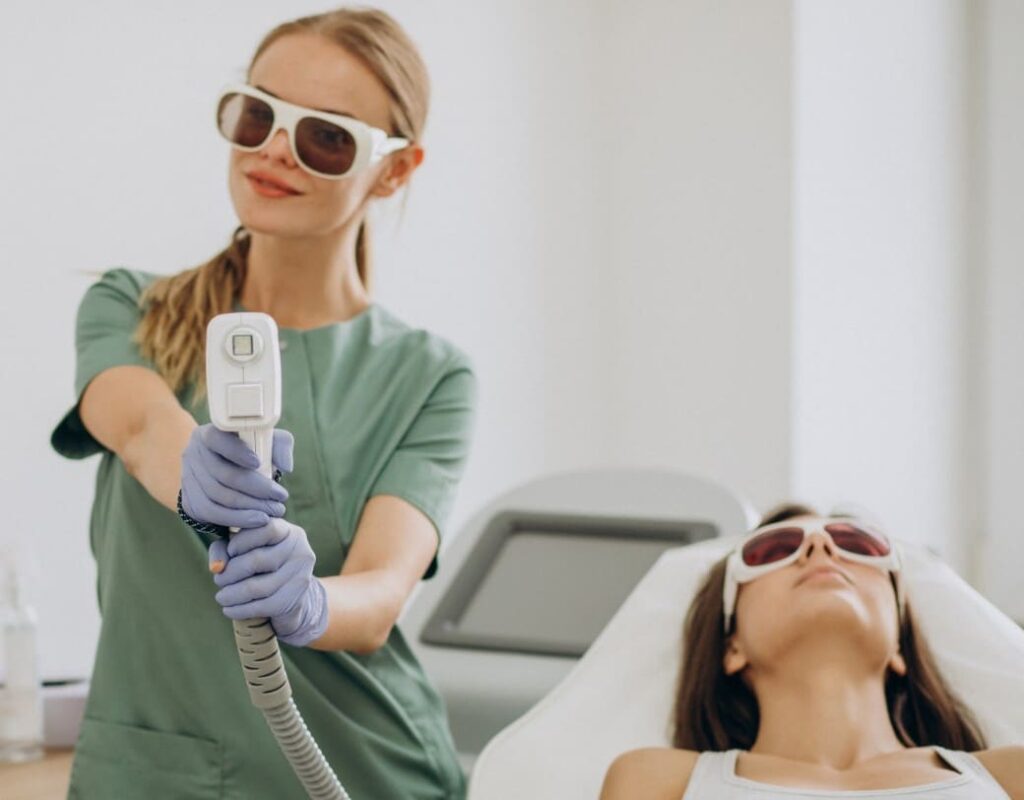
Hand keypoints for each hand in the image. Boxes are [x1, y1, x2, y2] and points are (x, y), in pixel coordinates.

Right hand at [180, 424, 293, 528]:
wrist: (226, 469)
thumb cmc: (252, 451)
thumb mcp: (268, 441)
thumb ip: (281, 446)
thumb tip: (286, 466)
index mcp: (210, 434)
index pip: (217, 439)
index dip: (236, 451)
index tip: (258, 463)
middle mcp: (193, 454)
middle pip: (223, 474)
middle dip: (256, 489)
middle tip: (281, 499)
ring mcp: (188, 478)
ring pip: (216, 497)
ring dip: (248, 508)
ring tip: (271, 512)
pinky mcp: (189, 500)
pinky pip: (209, 513)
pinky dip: (234, 519)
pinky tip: (255, 521)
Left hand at [208, 517, 327, 647]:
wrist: (289, 598)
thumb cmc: (261, 567)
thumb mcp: (242, 550)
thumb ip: (224, 549)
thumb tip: (217, 567)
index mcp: (289, 532)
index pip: (266, 529)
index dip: (242, 540)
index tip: (230, 551)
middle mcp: (300, 551)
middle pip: (257, 560)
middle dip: (230, 573)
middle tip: (219, 580)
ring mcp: (300, 576)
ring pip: (256, 587)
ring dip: (231, 594)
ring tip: (221, 596)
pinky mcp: (294, 600)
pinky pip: (261, 607)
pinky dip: (239, 610)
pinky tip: (229, 609)